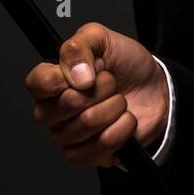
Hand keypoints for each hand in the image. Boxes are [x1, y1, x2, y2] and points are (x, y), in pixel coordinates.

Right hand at [24, 22, 168, 166]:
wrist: (156, 89)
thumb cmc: (125, 64)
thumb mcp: (102, 39)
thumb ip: (80, 46)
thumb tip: (76, 76)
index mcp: (50, 82)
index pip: (37, 83)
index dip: (64, 77)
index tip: (88, 71)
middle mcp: (53, 111)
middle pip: (67, 104)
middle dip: (101, 88)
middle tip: (111, 82)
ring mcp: (69, 136)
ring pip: (88, 123)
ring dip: (115, 106)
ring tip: (119, 99)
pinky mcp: (88, 155)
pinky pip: (102, 144)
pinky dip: (123, 127)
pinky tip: (124, 119)